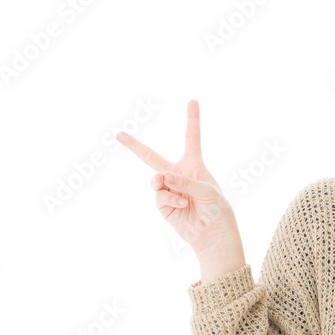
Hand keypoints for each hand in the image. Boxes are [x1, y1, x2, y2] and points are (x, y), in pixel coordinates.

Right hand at [116, 99, 241, 258]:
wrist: (213, 233)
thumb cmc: (216, 208)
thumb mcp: (207, 191)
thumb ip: (186, 181)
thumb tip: (163, 177)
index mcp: (193, 164)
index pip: (191, 138)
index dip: (192, 119)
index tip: (193, 101)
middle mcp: (178, 174)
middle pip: (151, 157)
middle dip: (134, 146)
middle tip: (118, 134)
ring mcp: (168, 189)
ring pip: (156, 180)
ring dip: (163, 183)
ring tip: (176, 192)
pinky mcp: (163, 205)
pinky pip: (158, 196)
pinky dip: (168, 197)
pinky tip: (180, 203)